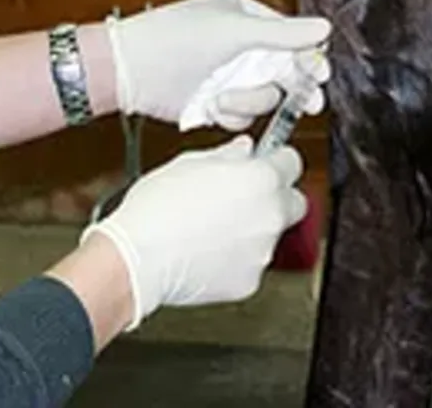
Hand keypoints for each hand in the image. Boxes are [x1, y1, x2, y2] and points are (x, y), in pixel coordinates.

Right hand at [81, 135, 306, 329]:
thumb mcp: (189, 163)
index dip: (276, 162)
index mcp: (260, 179)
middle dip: (276, 198)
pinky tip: (208, 251)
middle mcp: (270, 215)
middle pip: (294, 202)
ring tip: (214, 227)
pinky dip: (237, 258)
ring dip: (253, 229)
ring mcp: (262, 251)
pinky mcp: (249, 281)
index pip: (291, 162)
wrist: (137, 258)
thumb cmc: (156, 209)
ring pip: (271, 234)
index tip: (265, 164)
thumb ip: (228, 155)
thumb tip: (244, 150)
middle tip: (245, 196)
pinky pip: (252, 263)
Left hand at [105, 0, 331, 129]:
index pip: (290, 38)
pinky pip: (240, 114)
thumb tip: (323, 28)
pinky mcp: (214, 102)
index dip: (308, 58)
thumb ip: (283, 35)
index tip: (321, 75)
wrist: (130, 70)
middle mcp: (240, 47)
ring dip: (247, 100)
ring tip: (223, 97)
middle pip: (283, 71)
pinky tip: (212, 106)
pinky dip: (228, 113)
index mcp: (246, 18)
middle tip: (309, 103)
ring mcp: (227, 76)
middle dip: (291, 87)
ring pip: (263, 97)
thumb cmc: (175, 38)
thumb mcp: (235, 31)